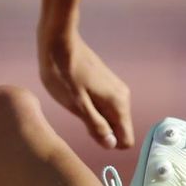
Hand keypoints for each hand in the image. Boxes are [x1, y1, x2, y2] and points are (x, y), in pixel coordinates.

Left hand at [37, 29, 133, 149]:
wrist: (59, 41)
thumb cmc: (63, 73)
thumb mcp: (76, 105)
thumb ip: (96, 126)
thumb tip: (111, 145)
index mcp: (118, 104)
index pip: (126, 139)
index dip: (108, 143)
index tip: (90, 134)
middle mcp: (122, 96)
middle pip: (118, 128)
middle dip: (100, 130)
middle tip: (77, 117)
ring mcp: (115, 87)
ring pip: (110, 116)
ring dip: (94, 117)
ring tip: (74, 104)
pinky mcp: (106, 82)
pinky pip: (104, 105)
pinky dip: (92, 107)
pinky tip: (75, 96)